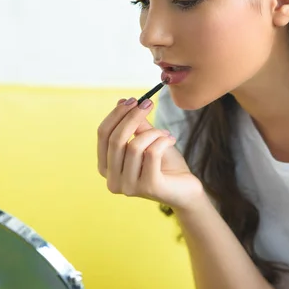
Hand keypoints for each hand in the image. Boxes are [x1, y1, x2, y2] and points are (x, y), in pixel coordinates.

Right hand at [97, 97, 204, 211]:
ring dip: (153, 133)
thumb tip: (122, 101)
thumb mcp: (146, 140)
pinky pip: (152, 153)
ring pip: (135, 146)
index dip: (116, 115)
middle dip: (132, 117)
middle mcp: (112, 180)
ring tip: (165, 134)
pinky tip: (171, 140)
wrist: (185, 188)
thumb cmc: (164, 164)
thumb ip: (133, 125)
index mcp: (106, 167)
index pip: (103, 135)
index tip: (132, 100)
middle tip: (148, 104)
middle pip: (116, 140)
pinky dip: (163, 141)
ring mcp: (129, 187)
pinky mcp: (148, 187)